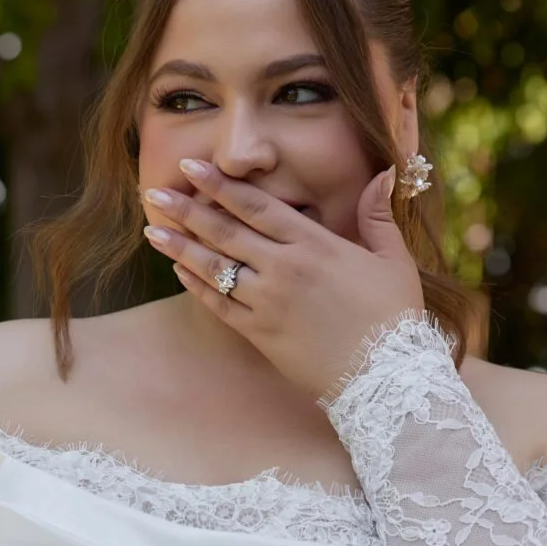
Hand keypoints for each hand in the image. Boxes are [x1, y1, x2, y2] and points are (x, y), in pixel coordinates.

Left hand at [142, 159, 425, 403]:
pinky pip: (219, 306)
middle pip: (225, 232)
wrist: (386, 379)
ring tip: (152, 229)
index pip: (257, 206)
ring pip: (215, 268)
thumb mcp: (393, 260)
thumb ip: (377, 215)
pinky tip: (180, 271)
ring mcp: (268, 303)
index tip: (193, 166)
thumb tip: (382, 173)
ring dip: (180, 247)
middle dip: (187, 210)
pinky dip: (197, 287)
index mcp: (315, 245)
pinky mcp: (260, 335)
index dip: (221, 184)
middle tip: (154, 192)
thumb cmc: (394, 318)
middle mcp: (284, 269)